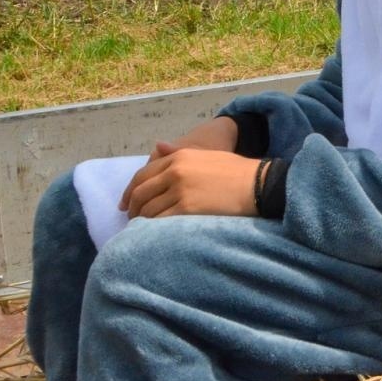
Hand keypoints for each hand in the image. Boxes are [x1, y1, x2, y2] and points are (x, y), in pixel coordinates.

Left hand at [119, 143, 259, 218]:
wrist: (256, 184)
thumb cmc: (235, 171)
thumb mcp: (205, 156)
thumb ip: (179, 154)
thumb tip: (156, 146)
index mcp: (178, 157)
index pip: (142, 175)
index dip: (129, 191)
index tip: (125, 203)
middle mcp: (174, 171)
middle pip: (140, 192)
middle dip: (131, 208)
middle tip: (131, 219)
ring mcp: (179, 190)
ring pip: (147, 210)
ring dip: (141, 221)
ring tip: (143, 229)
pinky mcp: (186, 208)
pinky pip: (159, 221)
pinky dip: (152, 229)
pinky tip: (153, 234)